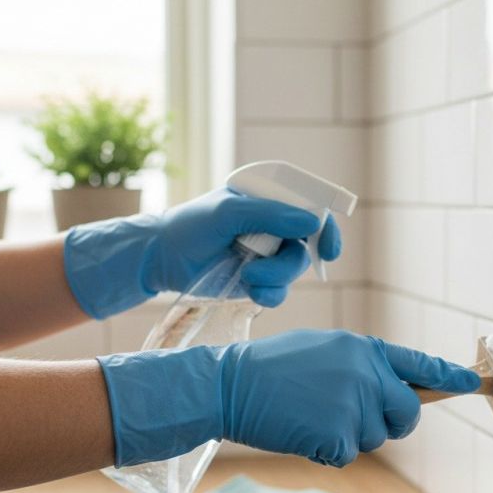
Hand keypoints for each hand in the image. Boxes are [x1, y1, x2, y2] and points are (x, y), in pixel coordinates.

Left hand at [63, 187, 341, 318]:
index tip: (330, 247)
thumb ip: (270, 215)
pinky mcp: (260, 279)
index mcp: (270, 199)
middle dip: (292, 262)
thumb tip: (313, 221)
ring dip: (275, 277)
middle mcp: (275, 225)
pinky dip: (269, 293)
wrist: (162, 259)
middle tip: (270, 270)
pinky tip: (251, 291)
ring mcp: (269, 253)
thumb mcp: (228, 213)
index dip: (326, 225)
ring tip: (247, 275)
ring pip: (294, 270)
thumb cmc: (191, 225)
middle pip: (308, 244)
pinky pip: (280, 291)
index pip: (310, 205)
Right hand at [97, 330, 480, 467]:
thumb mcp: (323, 350)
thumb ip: (361, 366)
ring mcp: (354, 404)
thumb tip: (390, 390)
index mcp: (364, 348)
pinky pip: (346, 453)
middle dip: (391, 422)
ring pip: (374, 437)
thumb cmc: (271, 367)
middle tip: (359, 419)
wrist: (231, 383)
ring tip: (312, 415)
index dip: (447, 376)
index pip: (418, 364)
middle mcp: (367, 374)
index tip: (470, 383)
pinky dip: (325, 450)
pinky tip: (301, 430)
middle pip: (407, 414)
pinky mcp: (338, 434)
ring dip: (349, 436)